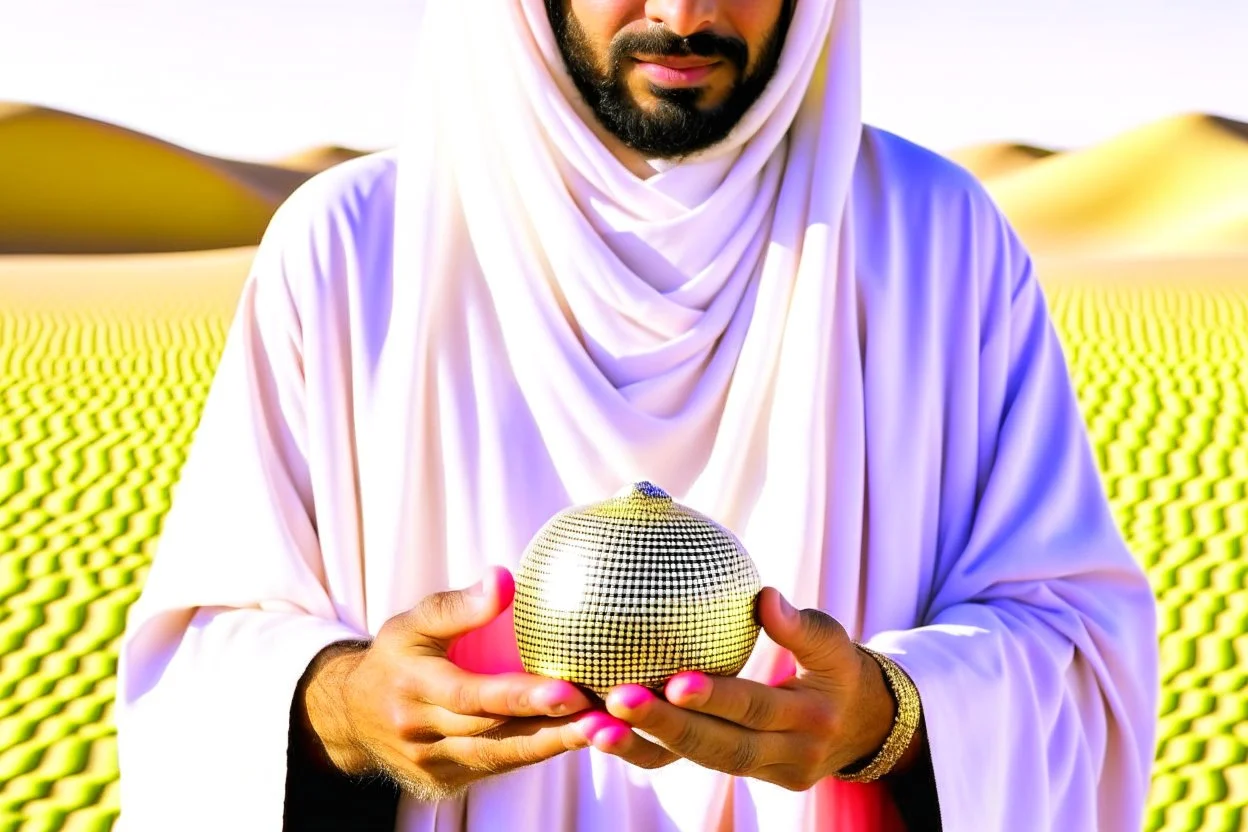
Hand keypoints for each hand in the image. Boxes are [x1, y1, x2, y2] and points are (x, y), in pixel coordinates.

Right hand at [298, 567, 608, 799]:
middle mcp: (420, 732)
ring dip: (553, 747)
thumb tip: (505, 579)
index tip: (567, 690)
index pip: (472, 696)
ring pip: (500, 759)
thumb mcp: (414, 621)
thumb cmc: (395, 657)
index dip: (520, 696)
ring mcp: (431, 764)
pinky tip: (574, 738)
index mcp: (413, 686)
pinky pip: (496, 769)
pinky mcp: (444, 783)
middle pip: (494, 734)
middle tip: (601, 714)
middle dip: (551, 726)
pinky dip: (535, 755)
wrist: (351, 715)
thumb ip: (459, 605)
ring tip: (602, 731)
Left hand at [594, 588, 918, 789]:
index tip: (674, 681)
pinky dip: (652, 750)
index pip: (757, 707)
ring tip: (594, 726)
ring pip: (703, 762)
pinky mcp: (749, 777)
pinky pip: (697, 764)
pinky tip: (606, 730)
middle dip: (667, 727)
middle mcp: (791, 753)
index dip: (717, 698)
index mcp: (811, 715)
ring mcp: (769, 773)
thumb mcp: (832, 641)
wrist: (865, 726)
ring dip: (647, 745)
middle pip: (721, 745)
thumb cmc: (837, 666)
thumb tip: (764, 596)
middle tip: (616, 701)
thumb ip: (798, 625)